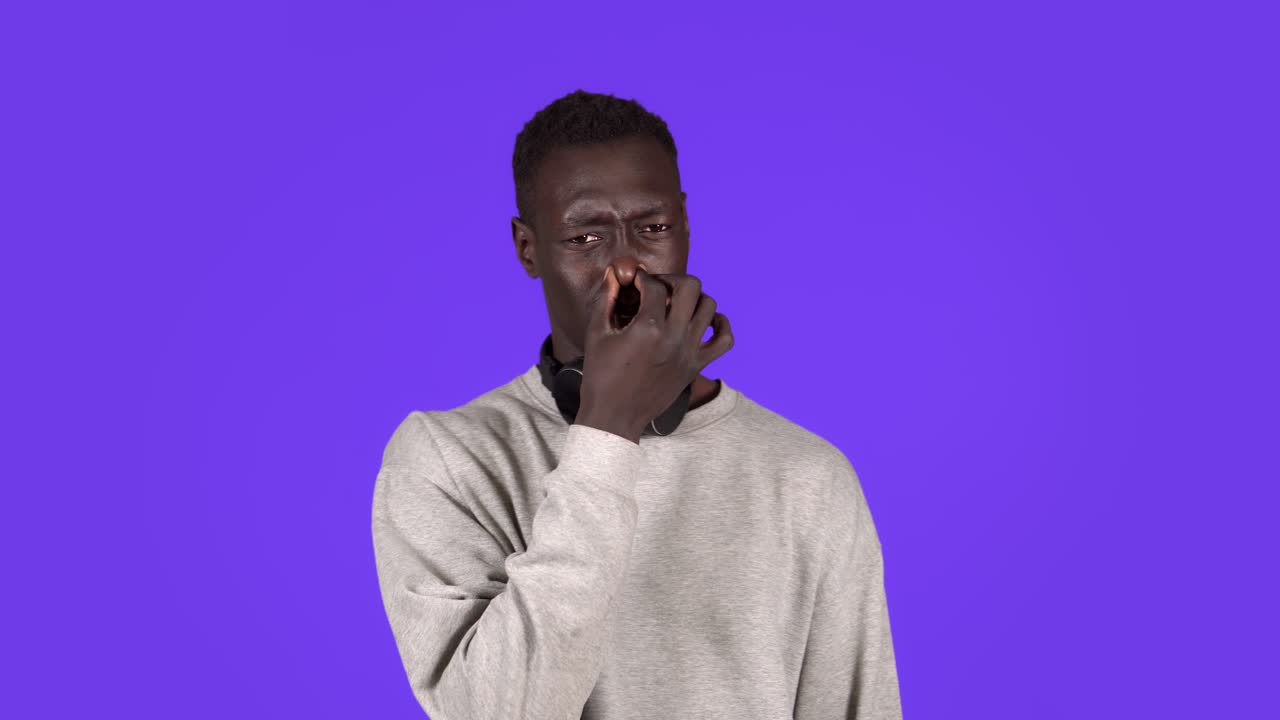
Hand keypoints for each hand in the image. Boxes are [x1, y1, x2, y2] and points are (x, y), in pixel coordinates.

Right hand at [576, 265, 733, 441]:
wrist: (615, 417)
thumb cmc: (601, 376)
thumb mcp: (597, 333)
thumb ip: (607, 298)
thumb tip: (615, 273)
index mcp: (648, 328)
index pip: (655, 285)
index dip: (642, 277)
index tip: (635, 282)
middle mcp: (674, 337)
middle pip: (690, 286)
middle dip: (673, 279)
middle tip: (659, 287)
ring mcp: (689, 352)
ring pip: (709, 306)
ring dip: (694, 297)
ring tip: (677, 303)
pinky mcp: (696, 366)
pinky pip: (725, 340)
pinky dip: (721, 324)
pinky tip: (707, 320)